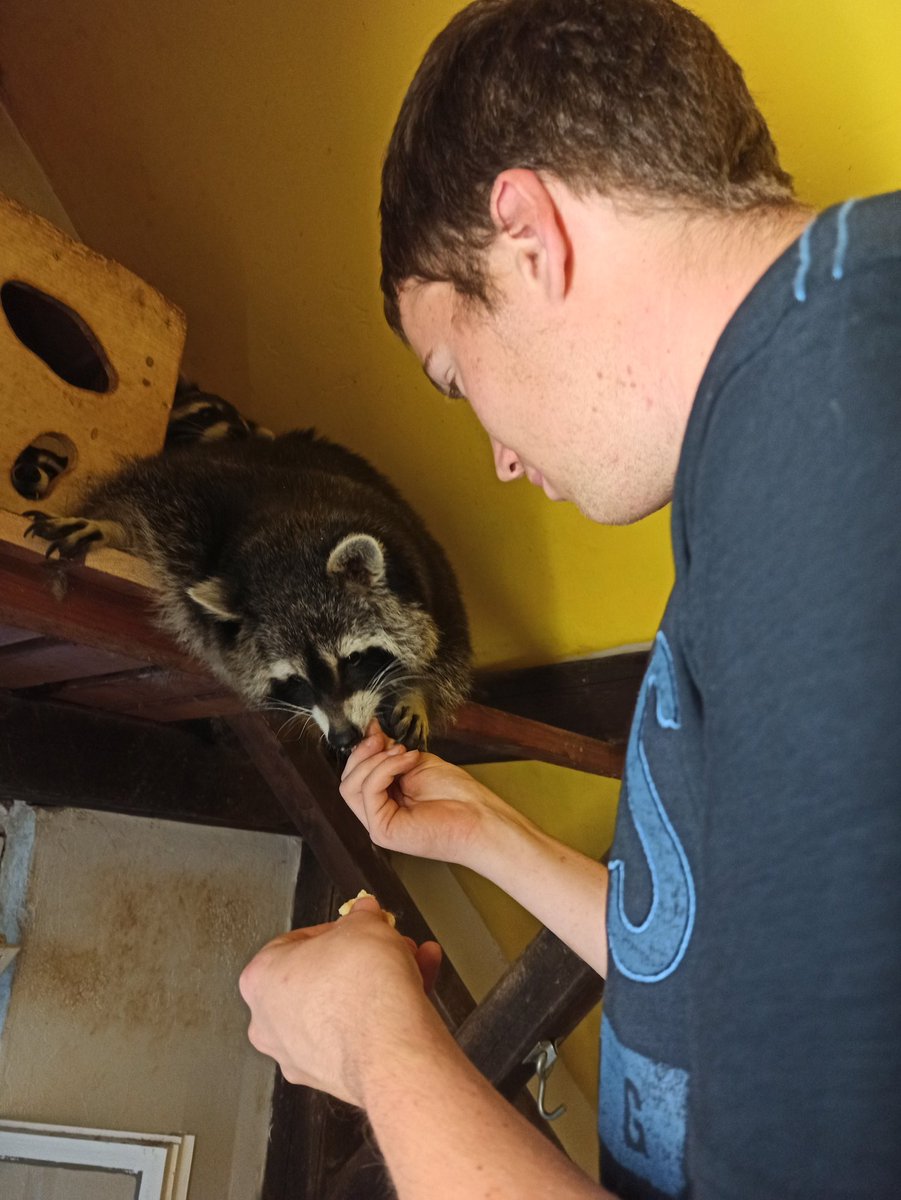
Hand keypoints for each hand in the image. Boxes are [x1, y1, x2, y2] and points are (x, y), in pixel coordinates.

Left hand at [238, 897, 441, 1105]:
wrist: (389, 1048)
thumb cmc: (362, 988)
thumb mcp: (366, 924)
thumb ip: (363, 916)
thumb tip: (366, 916)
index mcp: (261, 980)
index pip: (296, 942)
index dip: (337, 930)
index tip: (359, 927)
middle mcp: (272, 1024)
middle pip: (323, 977)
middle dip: (364, 958)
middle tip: (388, 946)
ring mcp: (301, 1056)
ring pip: (344, 1008)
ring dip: (382, 982)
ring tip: (414, 962)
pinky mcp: (333, 1078)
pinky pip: (359, 1036)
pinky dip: (386, 1013)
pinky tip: (418, 989)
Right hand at [340, 722, 515, 865]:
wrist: (479, 816)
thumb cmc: (457, 794)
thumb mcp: (416, 762)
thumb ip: (389, 751)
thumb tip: (370, 730)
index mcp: (385, 799)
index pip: (356, 774)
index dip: (362, 750)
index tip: (376, 729)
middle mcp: (378, 813)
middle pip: (347, 780)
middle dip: (362, 753)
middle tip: (383, 739)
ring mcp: (378, 824)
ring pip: (350, 786)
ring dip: (375, 760)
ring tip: (402, 752)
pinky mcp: (383, 830)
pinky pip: (369, 790)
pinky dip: (385, 768)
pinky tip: (407, 761)